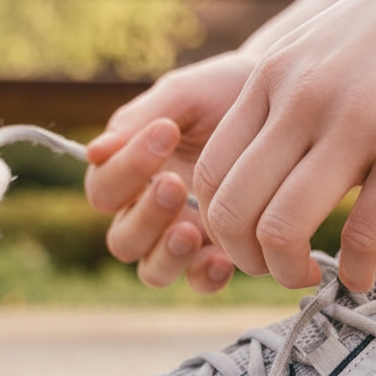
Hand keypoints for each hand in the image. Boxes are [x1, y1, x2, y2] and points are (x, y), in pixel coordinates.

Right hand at [85, 51, 256, 291]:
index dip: (125, 169)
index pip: (103, 190)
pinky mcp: (219, 253)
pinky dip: (205, 276)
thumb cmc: (220, 93)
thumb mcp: (183, 96)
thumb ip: (139, 120)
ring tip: (190, 229)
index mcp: (128, 175)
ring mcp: (183, 238)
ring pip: (153, 270)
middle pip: (123, 241)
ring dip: (167, 255)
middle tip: (174, 185)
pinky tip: (222, 258)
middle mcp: (148, 214)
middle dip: (144, 217)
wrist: (282, 101)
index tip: (165, 132)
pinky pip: (199, 281)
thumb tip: (93, 152)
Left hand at [193, 0, 375, 291]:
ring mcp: (357, 120)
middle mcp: (301, 99)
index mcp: (272, 77)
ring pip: (282, 228)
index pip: (210, 174)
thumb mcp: (322, 47)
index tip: (252, 242)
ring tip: (314, 276)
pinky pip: (365, 233)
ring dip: (289, 273)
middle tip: (278, 270)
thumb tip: (273, 168)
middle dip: (246, 259)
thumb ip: (287, 99)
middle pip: (232, 211)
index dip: (220, 227)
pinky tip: (366, 273)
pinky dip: (357, 269)